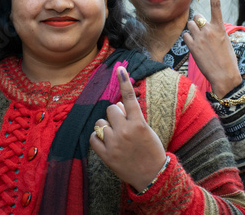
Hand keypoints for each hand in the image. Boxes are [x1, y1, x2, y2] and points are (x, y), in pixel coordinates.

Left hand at [89, 66, 166, 191]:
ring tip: (116, 137)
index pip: (129, 98)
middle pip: (110, 109)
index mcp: (138, 123)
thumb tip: (117, 105)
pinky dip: (98, 138)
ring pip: (100, 123)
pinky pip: (93, 138)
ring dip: (106, 127)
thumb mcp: (146, 129)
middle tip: (122, 124)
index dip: (124, 82)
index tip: (119, 69)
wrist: (151, 175)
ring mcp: (114, 143)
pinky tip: (107, 143)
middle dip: (115, 114)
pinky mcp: (105, 155)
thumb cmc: (151, 150)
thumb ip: (132, 116)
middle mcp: (125, 131)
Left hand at [183, 0, 242, 97]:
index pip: (216, 6)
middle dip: (197, 23)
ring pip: (189, 26)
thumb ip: (215, 31)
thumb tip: (204, 26)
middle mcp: (209, 30)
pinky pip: (185, 36)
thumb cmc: (228, 60)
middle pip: (196, 18)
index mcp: (220, 28)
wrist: (224, 76)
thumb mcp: (225, 42)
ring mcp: (200, 38)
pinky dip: (188, 40)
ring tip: (200, 43)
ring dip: (192, 31)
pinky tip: (196, 48)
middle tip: (203, 35)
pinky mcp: (192, 46)